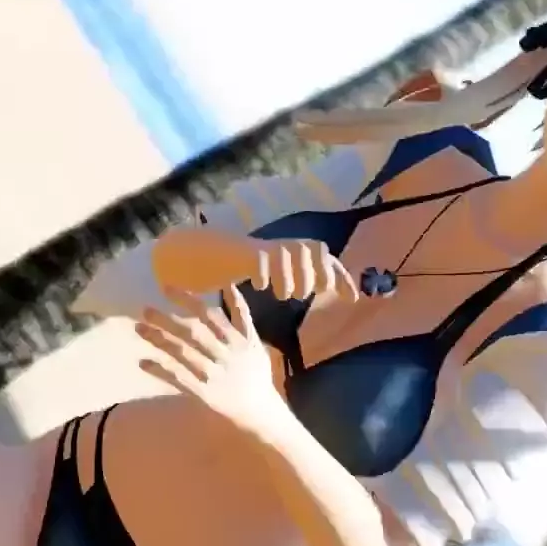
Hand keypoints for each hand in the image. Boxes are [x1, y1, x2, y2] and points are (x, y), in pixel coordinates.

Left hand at [136, 287, 292, 435]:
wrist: (259, 410)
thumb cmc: (256, 372)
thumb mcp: (255, 341)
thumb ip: (241, 315)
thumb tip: (230, 286)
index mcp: (238, 340)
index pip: (210, 315)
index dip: (188, 301)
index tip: (166, 289)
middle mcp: (225, 355)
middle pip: (192, 333)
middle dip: (167, 320)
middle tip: (145, 310)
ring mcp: (213, 375)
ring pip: (182, 354)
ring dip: (160, 341)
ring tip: (140, 329)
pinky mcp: (203, 393)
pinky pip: (179, 379)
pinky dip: (161, 370)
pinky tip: (144, 362)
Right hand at [153, 228, 358, 301]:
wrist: (194, 254)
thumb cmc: (233, 269)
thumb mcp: (268, 276)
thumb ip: (293, 279)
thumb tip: (321, 289)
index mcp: (287, 253)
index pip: (323, 256)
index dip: (339, 274)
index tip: (352, 298)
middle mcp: (277, 247)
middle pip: (311, 248)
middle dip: (316, 273)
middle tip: (307, 294)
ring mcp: (259, 247)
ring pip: (288, 252)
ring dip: (292, 275)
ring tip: (285, 295)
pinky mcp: (239, 252)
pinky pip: (259, 258)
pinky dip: (264, 273)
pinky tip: (260, 287)